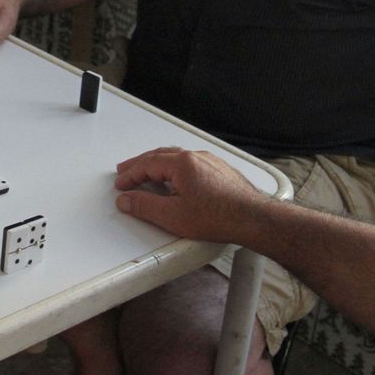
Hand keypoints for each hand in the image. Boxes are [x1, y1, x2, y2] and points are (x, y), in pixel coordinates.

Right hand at [113, 147, 269, 243]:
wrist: (253, 219)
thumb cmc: (220, 217)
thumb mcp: (173, 216)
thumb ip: (145, 206)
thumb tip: (126, 200)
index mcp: (182, 164)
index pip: (147, 164)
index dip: (131, 174)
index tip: (121, 184)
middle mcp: (197, 157)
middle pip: (161, 156)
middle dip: (140, 164)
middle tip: (126, 171)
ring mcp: (211, 162)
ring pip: (177, 158)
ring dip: (158, 165)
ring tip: (148, 174)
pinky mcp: (221, 171)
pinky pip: (192, 164)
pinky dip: (176, 169)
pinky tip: (177, 180)